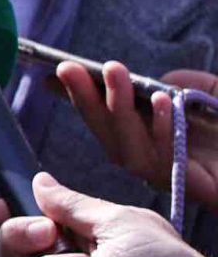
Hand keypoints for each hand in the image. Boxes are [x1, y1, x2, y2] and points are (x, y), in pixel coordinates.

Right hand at [52, 60, 217, 209]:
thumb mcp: (215, 93)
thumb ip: (188, 85)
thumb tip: (153, 87)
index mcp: (160, 138)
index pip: (111, 119)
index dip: (81, 98)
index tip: (55, 74)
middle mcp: (160, 160)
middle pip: (110, 136)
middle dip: (86, 100)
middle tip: (68, 69)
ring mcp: (175, 177)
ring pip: (129, 150)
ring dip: (117, 109)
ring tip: (113, 71)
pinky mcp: (196, 187)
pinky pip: (167, 162)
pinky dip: (159, 131)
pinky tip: (162, 101)